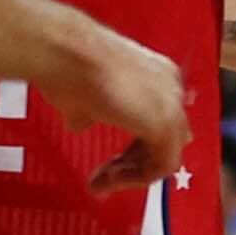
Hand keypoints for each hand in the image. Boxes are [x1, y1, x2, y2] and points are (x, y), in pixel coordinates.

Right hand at [60, 26, 190, 192]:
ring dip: (132, 175)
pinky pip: (161, 165)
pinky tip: (110, 179)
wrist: (64, 52)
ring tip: (102, 182)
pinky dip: (136, 178)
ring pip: (165, 156)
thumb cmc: (66, 63)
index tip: (112, 164)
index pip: (158, 121)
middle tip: (105, 178)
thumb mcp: (82, 94)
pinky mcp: (164, 124)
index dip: (135, 148)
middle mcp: (169, 86)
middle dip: (133, 164)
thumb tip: (81, 122)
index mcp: (155, 74)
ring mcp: (170, 105)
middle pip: (165, 140)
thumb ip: (92, 111)